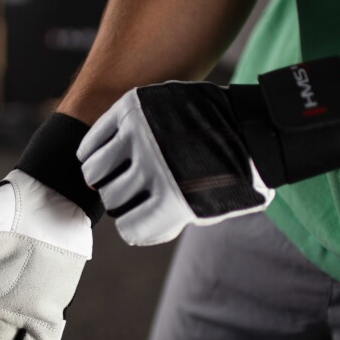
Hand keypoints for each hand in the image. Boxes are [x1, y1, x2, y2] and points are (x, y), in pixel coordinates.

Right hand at [77, 81, 273, 245]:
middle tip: (130, 189)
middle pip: (112, 199)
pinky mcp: (132, 109)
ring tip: (110, 172)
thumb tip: (126, 225)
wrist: (250, 124)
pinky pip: (92, 140)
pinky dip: (90, 151)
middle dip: (120, 199)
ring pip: (95, 172)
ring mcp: (141, 135)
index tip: (140, 216)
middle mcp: (154, 169)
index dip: (135, 226)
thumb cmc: (230, 174)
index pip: (130, 229)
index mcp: (174, 202)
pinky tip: (97, 155)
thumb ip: (166, 223)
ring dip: (99, 177)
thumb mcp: (206, 210)